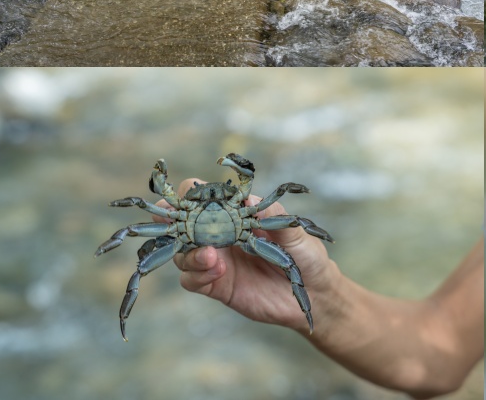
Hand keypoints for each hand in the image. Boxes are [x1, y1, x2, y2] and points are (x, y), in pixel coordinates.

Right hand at [154, 178, 334, 332]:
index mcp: (238, 216)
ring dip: (188, 251)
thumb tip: (248, 199)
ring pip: (183, 253)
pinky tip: (216, 271)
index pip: (207, 198)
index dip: (194, 193)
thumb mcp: (297, 233)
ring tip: (209, 254)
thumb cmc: (306, 256)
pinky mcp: (217, 285)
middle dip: (171, 218)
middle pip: (183, 224)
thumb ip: (275, 217)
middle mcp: (222, 236)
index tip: (193, 194)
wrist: (314, 293)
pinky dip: (196, 274)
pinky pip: (192, 279)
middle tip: (172, 220)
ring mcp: (217, 261)